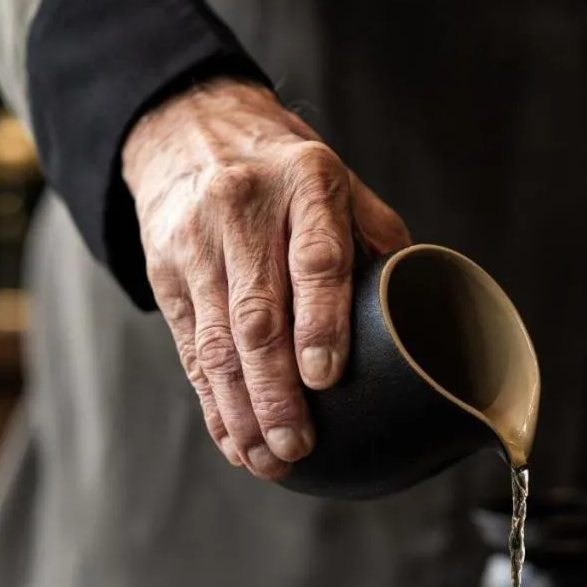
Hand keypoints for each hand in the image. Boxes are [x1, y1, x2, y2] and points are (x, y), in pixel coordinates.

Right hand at [121, 77, 410, 478]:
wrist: (188, 127)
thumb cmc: (285, 168)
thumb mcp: (340, 181)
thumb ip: (377, 241)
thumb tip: (419, 311)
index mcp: (307, 185)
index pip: (314, 260)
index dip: (321, 323)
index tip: (326, 377)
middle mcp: (245, 212)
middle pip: (258, 316)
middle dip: (277, 392)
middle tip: (298, 445)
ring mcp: (198, 244)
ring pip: (217, 342)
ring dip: (243, 410)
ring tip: (268, 460)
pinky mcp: (166, 274)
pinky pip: (190, 349)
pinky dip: (213, 401)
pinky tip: (234, 439)